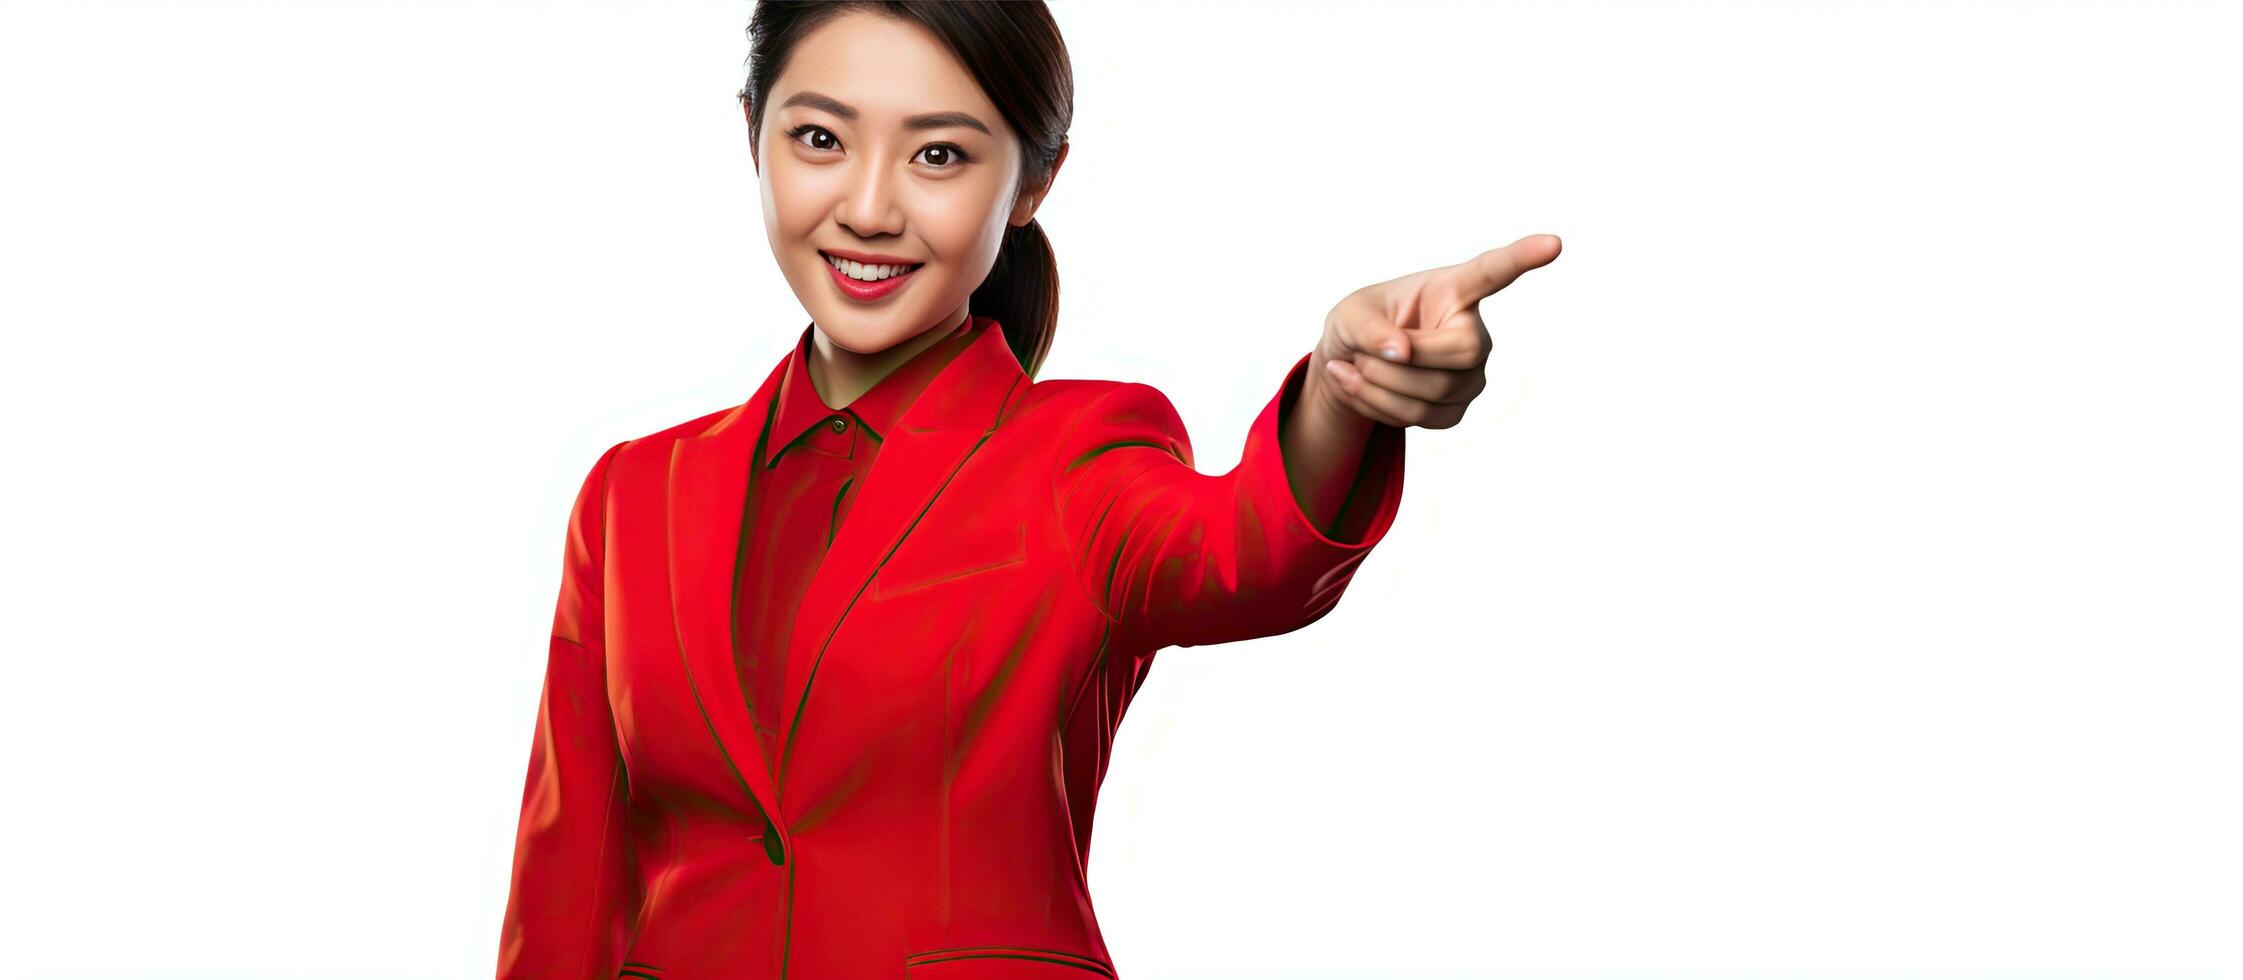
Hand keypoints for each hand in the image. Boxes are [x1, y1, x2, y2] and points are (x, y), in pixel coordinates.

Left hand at [1307, 233, 1561, 429]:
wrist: (1348, 367)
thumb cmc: (1359, 326)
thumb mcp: (1350, 315)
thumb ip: (1369, 328)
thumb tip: (1400, 352)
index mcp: (1452, 290)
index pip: (1493, 272)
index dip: (1523, 258)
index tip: (1553, 243)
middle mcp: (1473, 331)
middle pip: (1462, 354)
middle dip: (1399, 363)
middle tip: (1361, 352)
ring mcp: (1471, 373)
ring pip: (1433, 394)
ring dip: (1377, 385)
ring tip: (1355, 365)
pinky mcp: (1456, 408)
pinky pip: (1419, 418)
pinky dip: (1377, 405)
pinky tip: (1360, 385)